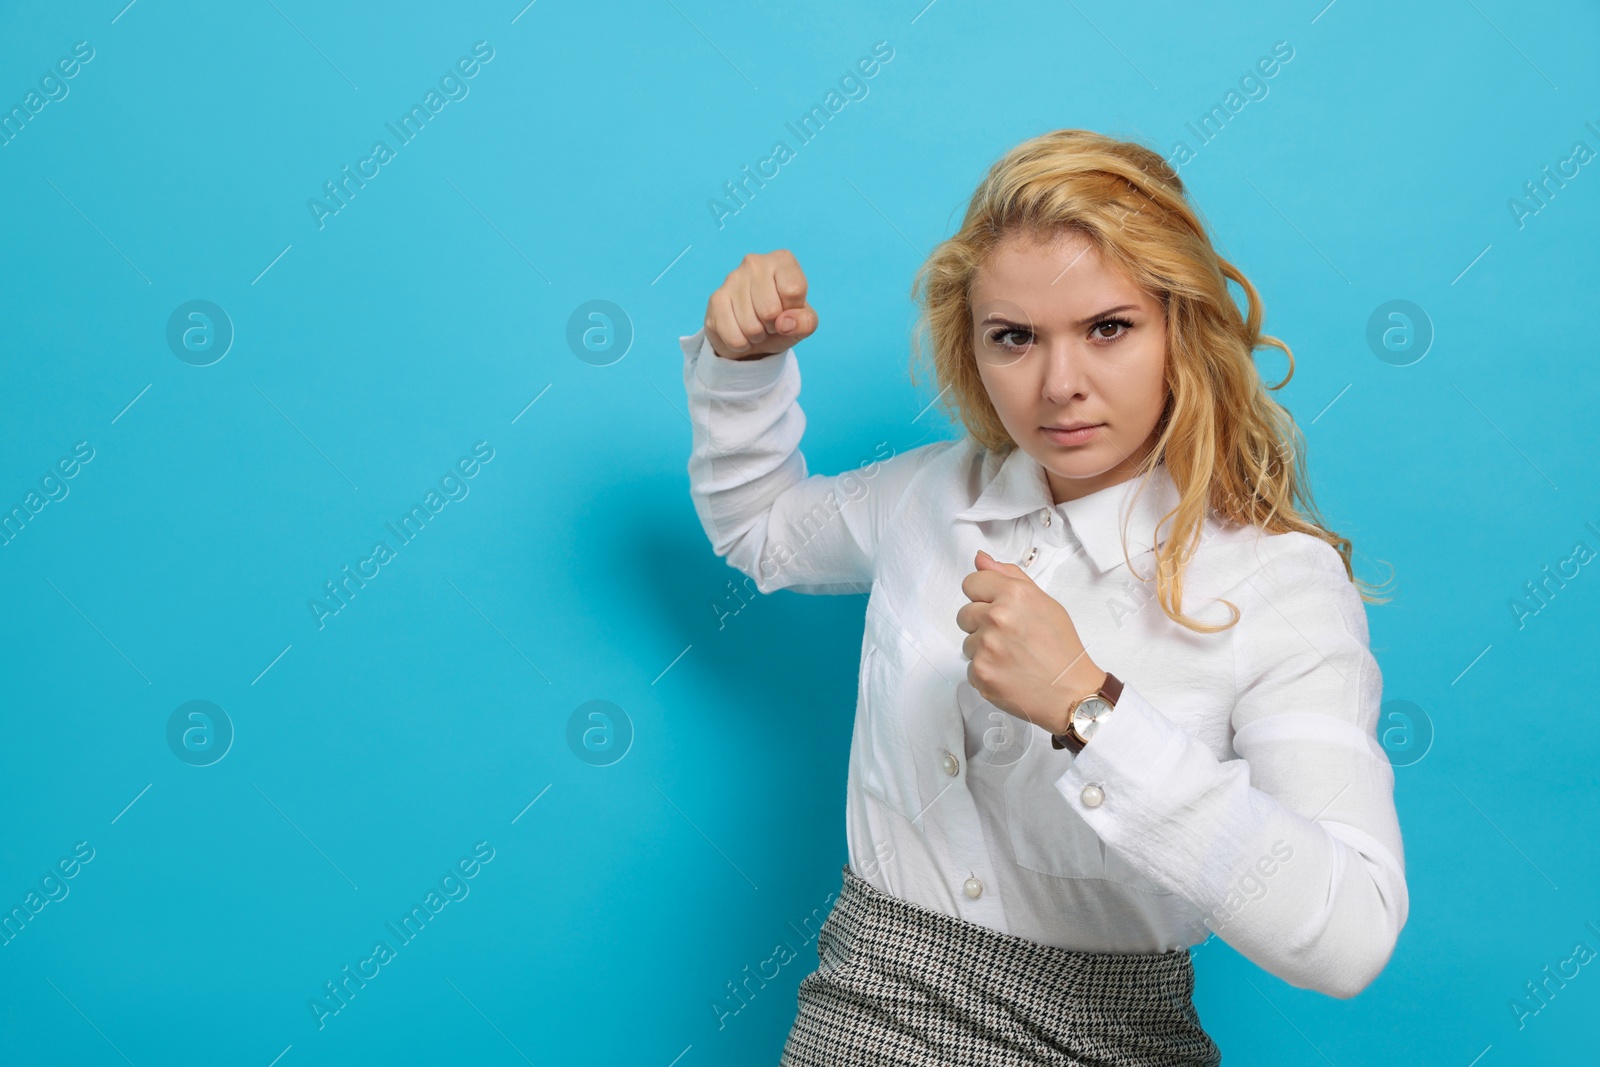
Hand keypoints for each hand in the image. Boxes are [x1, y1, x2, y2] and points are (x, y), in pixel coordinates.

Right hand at [702, 249, 818, 360]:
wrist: (752, 334)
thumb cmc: (782, 320)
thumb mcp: (804, 323)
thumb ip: (806, 322)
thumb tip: (785, 323)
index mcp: (782, 261)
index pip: (794, 290)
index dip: (793, 311)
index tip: (788, 310)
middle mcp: (755, 262)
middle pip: (770, 310)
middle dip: (773, 326)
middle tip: (770, 321)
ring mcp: (732, 279)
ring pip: (751, 326)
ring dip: (757, 336)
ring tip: (757, 326)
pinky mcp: (715, 299)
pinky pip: (734, 336)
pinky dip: (741, 343)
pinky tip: (741, 331)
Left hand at [956, 548, 1104, 735]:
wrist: (1071, 692)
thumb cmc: (1061, 647)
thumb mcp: (1044, 602)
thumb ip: (1009, 576)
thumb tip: (979, 558)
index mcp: (1013, 594)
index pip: (970, 583)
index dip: (984, 596)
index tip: (997, 608)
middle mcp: (996, 617)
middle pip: (964, 613)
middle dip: (981, 623)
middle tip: (1009, 637)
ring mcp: (986, 647)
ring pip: (967, 642)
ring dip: (983, 649)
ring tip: (1012, 657)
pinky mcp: (980, 673)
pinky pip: (970, 667)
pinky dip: (986, 671)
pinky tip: (1008, 673)